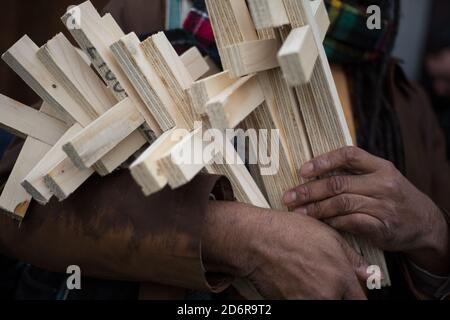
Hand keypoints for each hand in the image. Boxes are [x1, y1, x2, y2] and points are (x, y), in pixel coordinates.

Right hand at [202, 201, 368, 299]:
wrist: (255, 240)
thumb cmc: (287, 232)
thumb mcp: (327, 235)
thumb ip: (352, 257)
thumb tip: (367, 272)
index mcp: (340, 276)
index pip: (360, 300)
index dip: (355, 295)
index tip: (351, 292)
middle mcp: (326, 294)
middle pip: (341, 303)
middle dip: (337, 295)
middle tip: (324, 280)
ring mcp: (307, 302)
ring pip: (322, 304)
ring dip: (319, 295)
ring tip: (307, 278)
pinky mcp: (289, 305)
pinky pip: (303, 304)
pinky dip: (302, 296)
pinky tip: (295, 281)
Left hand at [283, 147, 449, 274]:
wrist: (425, 224)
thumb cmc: (393, 197)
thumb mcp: (381, 177)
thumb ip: (355, 172)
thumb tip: (313, 171)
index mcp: (381, 166)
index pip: (349, 155)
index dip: (323, 161)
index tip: (302, 171)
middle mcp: (383, 184)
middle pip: (338, 183)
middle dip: (309, 190)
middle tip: (288, 196)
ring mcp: (383, 206)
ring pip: (341, 203)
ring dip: (315, 208)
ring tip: (298, 212)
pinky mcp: (381, 227)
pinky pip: (350, 223)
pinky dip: (332, 222)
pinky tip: (320, 223)